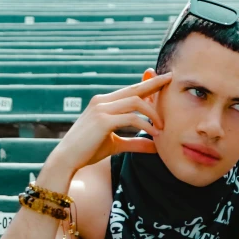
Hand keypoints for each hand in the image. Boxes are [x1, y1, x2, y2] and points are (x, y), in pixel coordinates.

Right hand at [52, 73, 171, 171]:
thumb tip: (155, 147)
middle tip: (171, 79)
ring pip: (135, 102)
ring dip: (152, 113)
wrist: (67, 159)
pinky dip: (145, 125)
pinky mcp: (103, 121)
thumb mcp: (115, 145)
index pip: (130, 90)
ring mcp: (102, 109)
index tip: (163, 80)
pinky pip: (131, 118)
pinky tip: (154, 134)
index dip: (147, 84)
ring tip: (162, 126)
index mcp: (103, 103)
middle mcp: (102, 101)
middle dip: (154, 84)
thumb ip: (134, 143)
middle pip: (134, 88)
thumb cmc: (88, 151)